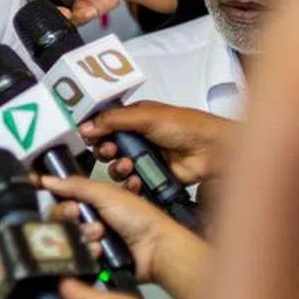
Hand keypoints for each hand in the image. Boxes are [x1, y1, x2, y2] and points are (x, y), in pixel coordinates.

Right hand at [24, 0, 175, 25]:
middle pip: (43, 4)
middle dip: (47, 9)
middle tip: (58, 9)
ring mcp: (71, 2)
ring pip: (58, 16)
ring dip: (62, 18)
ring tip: (69, 14)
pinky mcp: (84, 12)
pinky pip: (76, 22)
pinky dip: (78, 21)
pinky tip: (86, 13)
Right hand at [40, 174, 178, 283]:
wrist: (157, 248)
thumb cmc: (140, 217)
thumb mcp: (106, 193)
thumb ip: (75, 185)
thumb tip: (47, 178)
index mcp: (93, 199)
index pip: (63, 197)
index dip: (58, 199)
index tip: (60, 201)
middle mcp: (90, 217)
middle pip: (62, 217)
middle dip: (71, 216)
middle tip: (82, 216)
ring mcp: (93, 238)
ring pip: (69, 236)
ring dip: (82, 234)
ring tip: (100, 234)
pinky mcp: (95, 257)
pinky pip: (78, 254)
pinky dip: (87, 250)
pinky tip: (99, 249)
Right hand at [79, 101, 233, 189]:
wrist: (211, 150)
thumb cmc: (186, 126)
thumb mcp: (145, 116)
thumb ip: (113, 120)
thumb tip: (86, 126)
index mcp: (134, 118)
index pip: (104, 124)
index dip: (95, 131)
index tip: (88, 137)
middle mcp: (137, 137)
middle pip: (107, 147)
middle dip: (105, 150)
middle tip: (110, 150)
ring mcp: (144, 157)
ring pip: (116, 166)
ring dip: (117, 167)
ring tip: (127, 165)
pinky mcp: (151, 176)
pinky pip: (131, 182)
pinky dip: (130, 182)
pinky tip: (135, 179)